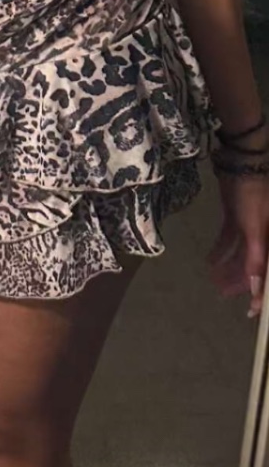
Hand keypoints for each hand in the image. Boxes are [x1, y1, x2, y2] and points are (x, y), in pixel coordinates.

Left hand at [207, 167, 268, 319]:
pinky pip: (230, 239)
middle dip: (239, 280)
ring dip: (228, 266)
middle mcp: (264, 238)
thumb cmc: (252, 195)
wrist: (241, 163)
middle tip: (223, 293)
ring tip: (214, 279)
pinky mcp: (237, 218)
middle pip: (253, 265)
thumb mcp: (255, 228)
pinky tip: (210, 260)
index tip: (251, 311)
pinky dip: (221, 249)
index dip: (260, 293)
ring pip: (240, 253)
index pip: (267, 274)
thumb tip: (255, 288)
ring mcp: (250, 227)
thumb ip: (256, 258)